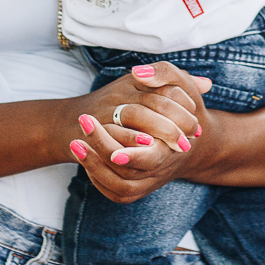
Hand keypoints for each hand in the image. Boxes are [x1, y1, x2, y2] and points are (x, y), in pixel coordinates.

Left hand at [70, 64, 212, 204]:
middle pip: (129, 173)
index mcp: (175, 146)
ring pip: (121, 187)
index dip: (130, 153)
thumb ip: (164, 74)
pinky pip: (115, 193)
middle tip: (77, 139)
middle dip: (103, 154)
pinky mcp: (138, 188)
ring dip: (95, 167)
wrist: (189, 140)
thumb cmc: (184, 108)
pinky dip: (99, 179)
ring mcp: (150, 181)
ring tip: (75, 144)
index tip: (101, 134)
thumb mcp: (182, 85)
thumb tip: (138, 72)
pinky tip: (83, 158)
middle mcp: (163, 167)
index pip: (151, 156)